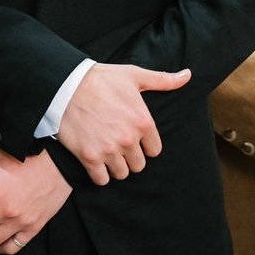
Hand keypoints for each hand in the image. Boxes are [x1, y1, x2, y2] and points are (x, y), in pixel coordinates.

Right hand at [57, 62, 190, 184]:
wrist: (67, 86)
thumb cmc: (102, 79)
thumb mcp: (135, 76)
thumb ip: (163, 80)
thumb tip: (187, 75)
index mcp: (143, 121)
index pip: (155, 150)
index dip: (146, 145)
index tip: (136, 138)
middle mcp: (129, 139)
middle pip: (139, 165)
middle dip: (131, 156)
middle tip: (120, 145)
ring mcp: (109, 150)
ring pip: (121, 173)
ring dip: (116, 166)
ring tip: (109, 152)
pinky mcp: (89, 157)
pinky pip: (102, 179)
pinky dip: (100, 174)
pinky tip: (97, 160)